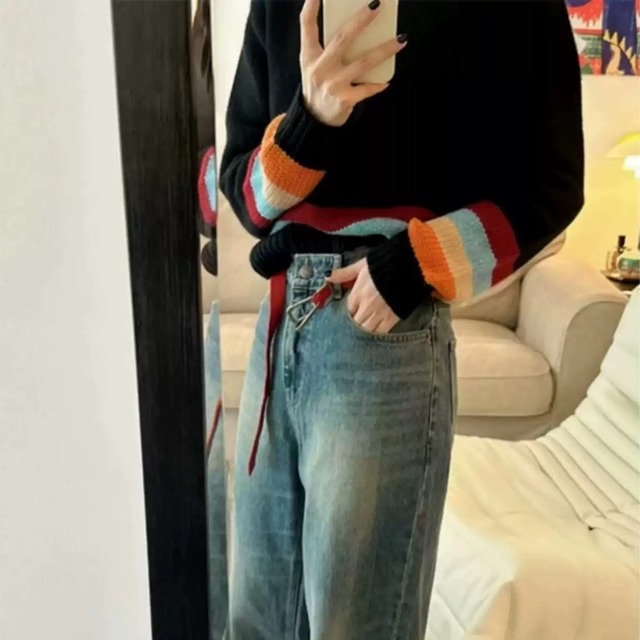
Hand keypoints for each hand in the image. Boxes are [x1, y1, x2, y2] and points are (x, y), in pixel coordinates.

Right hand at [299, 0, 406, 126]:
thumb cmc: (319, 86)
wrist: (314, 119)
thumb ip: (327, 47)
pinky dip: (377, 84)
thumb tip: (357, 27)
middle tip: (377, 6)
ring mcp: (333, 85)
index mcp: (309, 56)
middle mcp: (320, 68)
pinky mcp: (344, 100)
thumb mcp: (313, 65)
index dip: (311, 7)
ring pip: (363, 62)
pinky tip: (387, 80)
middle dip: (361, 21)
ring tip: (401, 40)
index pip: (307, 26)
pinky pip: (366, 89)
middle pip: (342, 39)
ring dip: (384, 50)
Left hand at [328, 259, 399, 333]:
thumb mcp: (361, 265)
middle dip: (354, 324)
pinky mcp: (393, 319)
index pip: (347, 310)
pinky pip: (381, 332)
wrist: (410, 266)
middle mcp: (367, 307)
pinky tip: (375, 332)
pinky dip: (376, 333)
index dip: (348, 312)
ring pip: (366, 330)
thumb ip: (344, 273)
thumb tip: (327, 277)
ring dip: (363, 330)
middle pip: (355, 323)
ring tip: (363, 329)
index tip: (349, 312)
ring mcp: (380, 314)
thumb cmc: (384, 264)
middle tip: (355, 324)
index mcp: (358, 294)